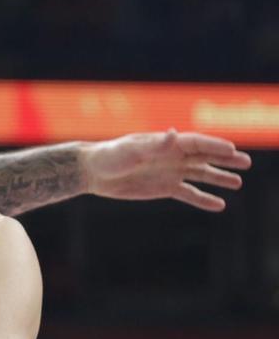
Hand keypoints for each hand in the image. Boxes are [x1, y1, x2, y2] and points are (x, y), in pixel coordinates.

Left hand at [82, 130, 251, 210]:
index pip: (196, 143)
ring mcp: (169, 172)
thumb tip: (175, 133)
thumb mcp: (131, 149)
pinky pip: (188, 194)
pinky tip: (219, 205)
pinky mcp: (163, 188)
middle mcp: (171, 156)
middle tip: (246, 163)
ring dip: (218, 178)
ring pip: (200, 175)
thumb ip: (155, 144)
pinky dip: (203, 199)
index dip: (214, 146)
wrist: (92, 172)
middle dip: (225, 159)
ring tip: (238, 183)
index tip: (233, 151)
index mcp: (165, 143)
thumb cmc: (109, 156)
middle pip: (204, 157)